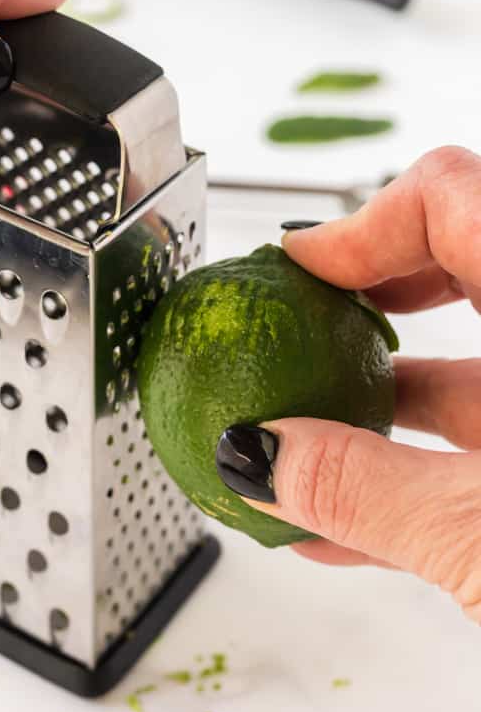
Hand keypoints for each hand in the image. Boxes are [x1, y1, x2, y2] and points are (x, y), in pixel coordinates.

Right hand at [216, 145, 480, 621]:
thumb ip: (363, 492)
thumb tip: (253, 457)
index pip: (450, 196)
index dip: (356, 225)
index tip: (290, 269)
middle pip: (457, 261)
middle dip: (359, 297)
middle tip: (288, 328)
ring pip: (465, 369)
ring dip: (371, 401)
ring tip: (287, 442)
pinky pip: (476, 445)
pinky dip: (407, 470)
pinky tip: (335, 515)